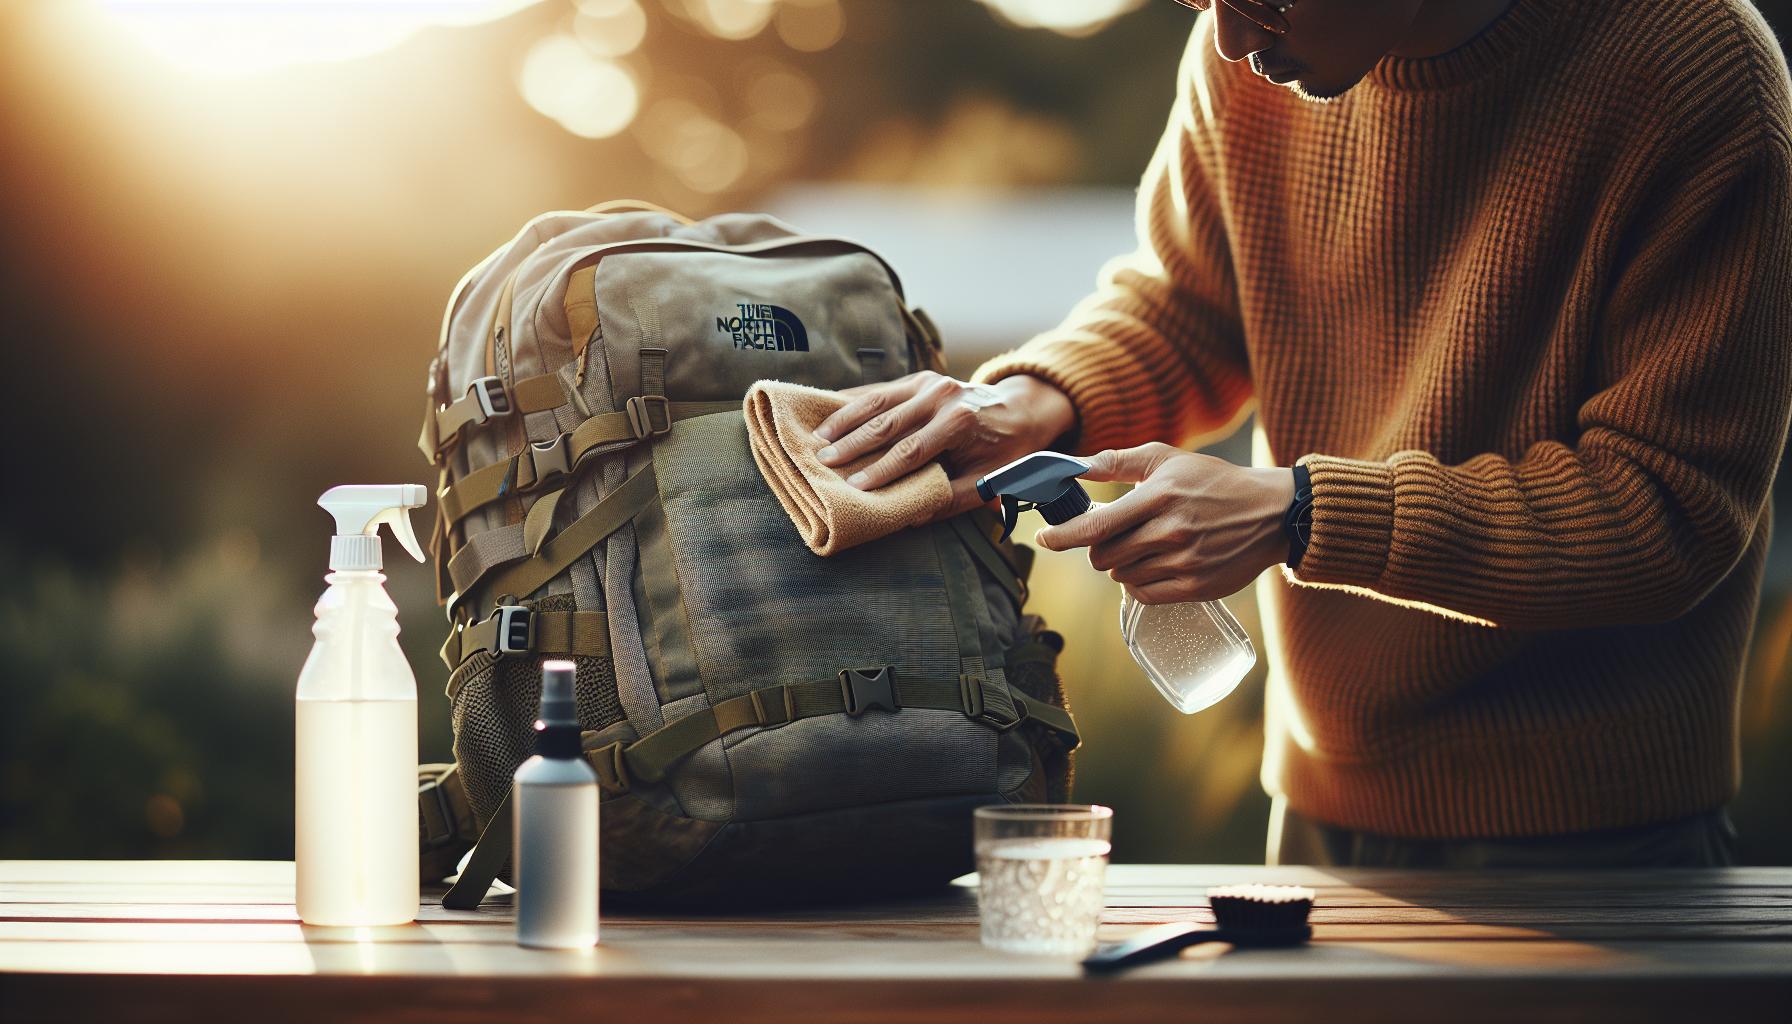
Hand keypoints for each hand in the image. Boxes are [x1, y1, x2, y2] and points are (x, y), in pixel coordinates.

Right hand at [814, 372, 1076, 519]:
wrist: (1021, 410)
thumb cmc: (1004, 451)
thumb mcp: (988, 480)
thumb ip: (951, 498)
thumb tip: (910, 517)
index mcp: (960, 422)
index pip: (912, 450)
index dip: (881, 470)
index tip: (854, 487)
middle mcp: (942, 396)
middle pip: (888, 423)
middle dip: (853, 444)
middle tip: (823, 462)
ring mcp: (929, 383)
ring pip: (878, 401)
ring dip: (845, 420)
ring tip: (817, 439)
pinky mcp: (920, 378)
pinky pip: (881, 390)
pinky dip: (853, 401)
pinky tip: (829, 412)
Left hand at [1033, 443, 1293, 603]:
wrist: (1271, 513)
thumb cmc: (1213, 482)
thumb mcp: (1167, 459)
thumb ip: (1117, 461)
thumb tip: (1075, 465)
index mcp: (1160, 496)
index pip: (1097, 526)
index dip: (1063, 536)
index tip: (1044, 538)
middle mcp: (1171, 531)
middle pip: (1104, 556)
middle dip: (1100, 548)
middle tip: (1117, 536)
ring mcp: (1185, 562)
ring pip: (1122, 576)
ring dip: (1122, 564)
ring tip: (1146, 546)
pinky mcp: (1196, 587)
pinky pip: (1144, 594)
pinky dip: (1139, 583)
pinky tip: (1154, 565)